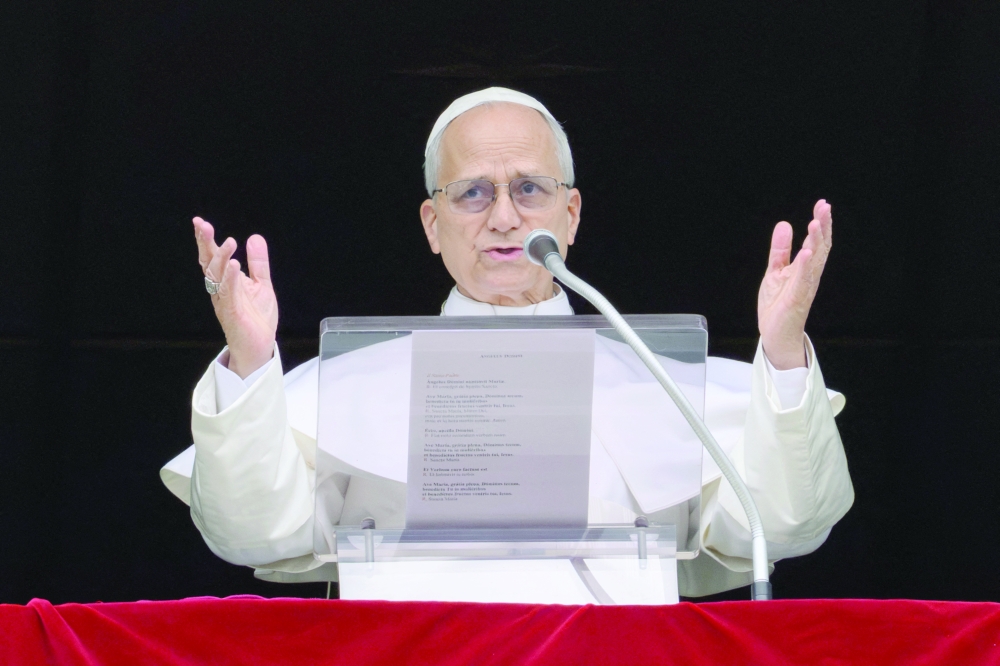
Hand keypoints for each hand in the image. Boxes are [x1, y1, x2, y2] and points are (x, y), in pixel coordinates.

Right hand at [194, 217, 277, 378]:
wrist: (259, 348)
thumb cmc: (256, 318)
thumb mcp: (261, 285)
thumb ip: (258, 263)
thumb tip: (254, 237)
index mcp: (224, 282)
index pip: (212, 258)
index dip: (205, 240)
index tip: (199, 222)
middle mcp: (220, 290)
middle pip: (208, 264)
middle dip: (205, 244)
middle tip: (203, 225)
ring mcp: (224, 302)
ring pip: (217, 277)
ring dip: (222, 258)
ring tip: (229, 242)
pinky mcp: (232, 314)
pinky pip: (229, 294)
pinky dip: (231, 279)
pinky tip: (235, 265)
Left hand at [757, 200, 832, 369]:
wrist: (775, 333)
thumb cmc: (779, 304)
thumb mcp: (775, 271)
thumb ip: (780, 250)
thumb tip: (784, 224)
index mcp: (805, 268)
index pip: (816, 241)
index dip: (820, 223)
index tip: (823, 205)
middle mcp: (809, 275)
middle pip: (820, 247)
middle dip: (823, 227)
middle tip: (825, 207)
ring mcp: (804, 287)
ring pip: (815, 261)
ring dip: (816, 242)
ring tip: (815, 223)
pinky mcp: (796, 299)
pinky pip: (803, 281)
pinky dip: (805, 266)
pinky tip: (806, 253)